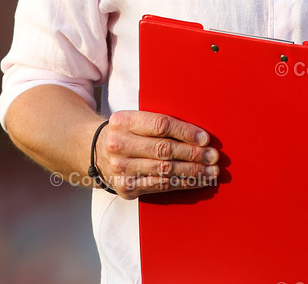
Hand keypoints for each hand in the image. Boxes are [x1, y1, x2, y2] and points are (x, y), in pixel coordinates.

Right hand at [94, 110, 219, 199]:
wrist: (94, 152)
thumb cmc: (127, 132)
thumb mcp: (135, 119)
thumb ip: (160, 123)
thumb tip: (199, 135)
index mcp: (123, 121)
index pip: (160, 125)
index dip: (185, 132)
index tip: (205, 138)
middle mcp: (119, 145)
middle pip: (164, 150)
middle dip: (193, 154)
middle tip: (214, 156)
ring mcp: (121, 169)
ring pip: (164, 171)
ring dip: (192, 172)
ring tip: (212, 171)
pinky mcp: (126, 188)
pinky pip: (160, 186)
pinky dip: (182, 184)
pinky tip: (198, 181)